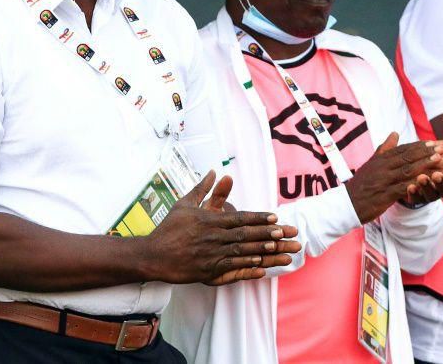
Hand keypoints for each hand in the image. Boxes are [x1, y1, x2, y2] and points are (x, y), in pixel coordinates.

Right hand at [143, 171, 298, 284]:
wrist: (154, 255)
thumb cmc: (169, 228)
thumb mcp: (184, 204)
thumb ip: (202, 189)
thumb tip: (214, 172)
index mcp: (210, 220)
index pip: (240, 218)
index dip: (259, 218)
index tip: (275, 217)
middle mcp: (214, 237)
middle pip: (246, 234)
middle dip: (269, 233)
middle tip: (288, 232)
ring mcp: (212, 255)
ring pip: (243, 252)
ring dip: (264, 250)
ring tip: (281, 249)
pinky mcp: (209, 271)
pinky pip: (233, 268)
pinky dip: (248, 267)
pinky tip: (262, 267)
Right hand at [346, 133, 442, 222]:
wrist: (347, 204)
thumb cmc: (361, 184)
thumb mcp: (371, 164)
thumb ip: (384, 149)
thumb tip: (395, 133)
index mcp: (380, 160)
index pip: (401, 150)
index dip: (418, 146)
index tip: (432, 143)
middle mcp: (382, 168)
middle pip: (406, 158)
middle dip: (424, 152)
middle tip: (440, 148)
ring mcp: (383, 181)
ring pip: (407, 171)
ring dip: (424, 164)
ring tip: (438, 160)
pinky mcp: (385, 195)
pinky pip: (403, 188)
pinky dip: (415, 184)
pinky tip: (427, 182)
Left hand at [404, 140, 442, 205]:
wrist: (413, 156)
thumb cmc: (434, 153)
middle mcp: (441, 187)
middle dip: (441, 184)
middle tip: (436, 175)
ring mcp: (428, 192)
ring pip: (430, 195)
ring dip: (426, 188)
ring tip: (421, 178)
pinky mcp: (416, 196)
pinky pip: (415, 199)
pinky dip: (413, 194)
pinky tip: (410, 186)